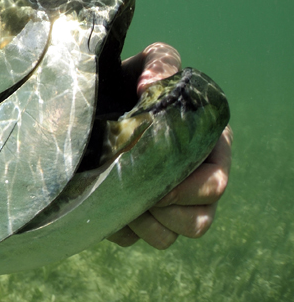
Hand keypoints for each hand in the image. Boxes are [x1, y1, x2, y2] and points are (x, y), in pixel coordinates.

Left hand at [107, 43, 230, 247]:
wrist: (85, 101)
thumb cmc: (125, 80)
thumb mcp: (145, 63)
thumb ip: (159, 64)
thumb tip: (151, 84)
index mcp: (204, 149)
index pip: (216, 184)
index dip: (191, 190)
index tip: (158, 182)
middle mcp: (190, 181)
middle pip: (199, 221)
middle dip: (168, 211)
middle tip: (139, 193)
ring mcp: (163, 203)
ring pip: (168, 238)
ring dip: (145, 224)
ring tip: (120, 198)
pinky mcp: (133, 216)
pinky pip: (132, 239)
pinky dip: (118, 226)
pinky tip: (103, 202)